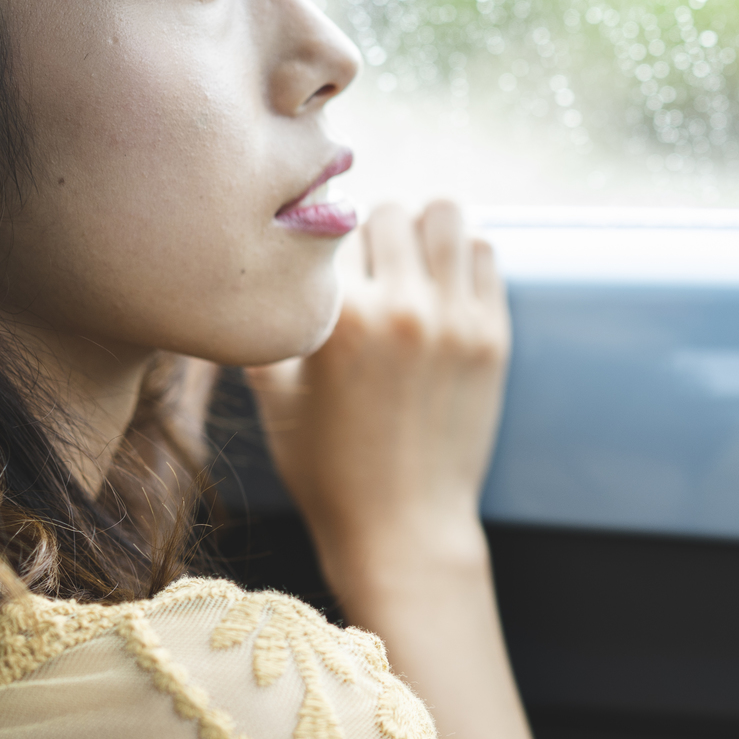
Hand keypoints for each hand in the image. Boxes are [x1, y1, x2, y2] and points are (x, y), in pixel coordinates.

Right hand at [246, 201, 510, 600]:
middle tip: (364, 273)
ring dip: (421, 233)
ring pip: (444, 216)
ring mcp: (456, 320)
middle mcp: (402, 309)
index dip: (316, 245)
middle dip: (369, 235)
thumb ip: (263, 325)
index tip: (316, 261)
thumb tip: (244, 275)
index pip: (326, 227)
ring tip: (408, 269)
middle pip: (386, 212)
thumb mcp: (274, 394)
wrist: (402, 527)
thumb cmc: (327, 468)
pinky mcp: (494, 336)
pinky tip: (441, 290)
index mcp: (339, 319)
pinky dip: (459, 259)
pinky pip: (483, 254)